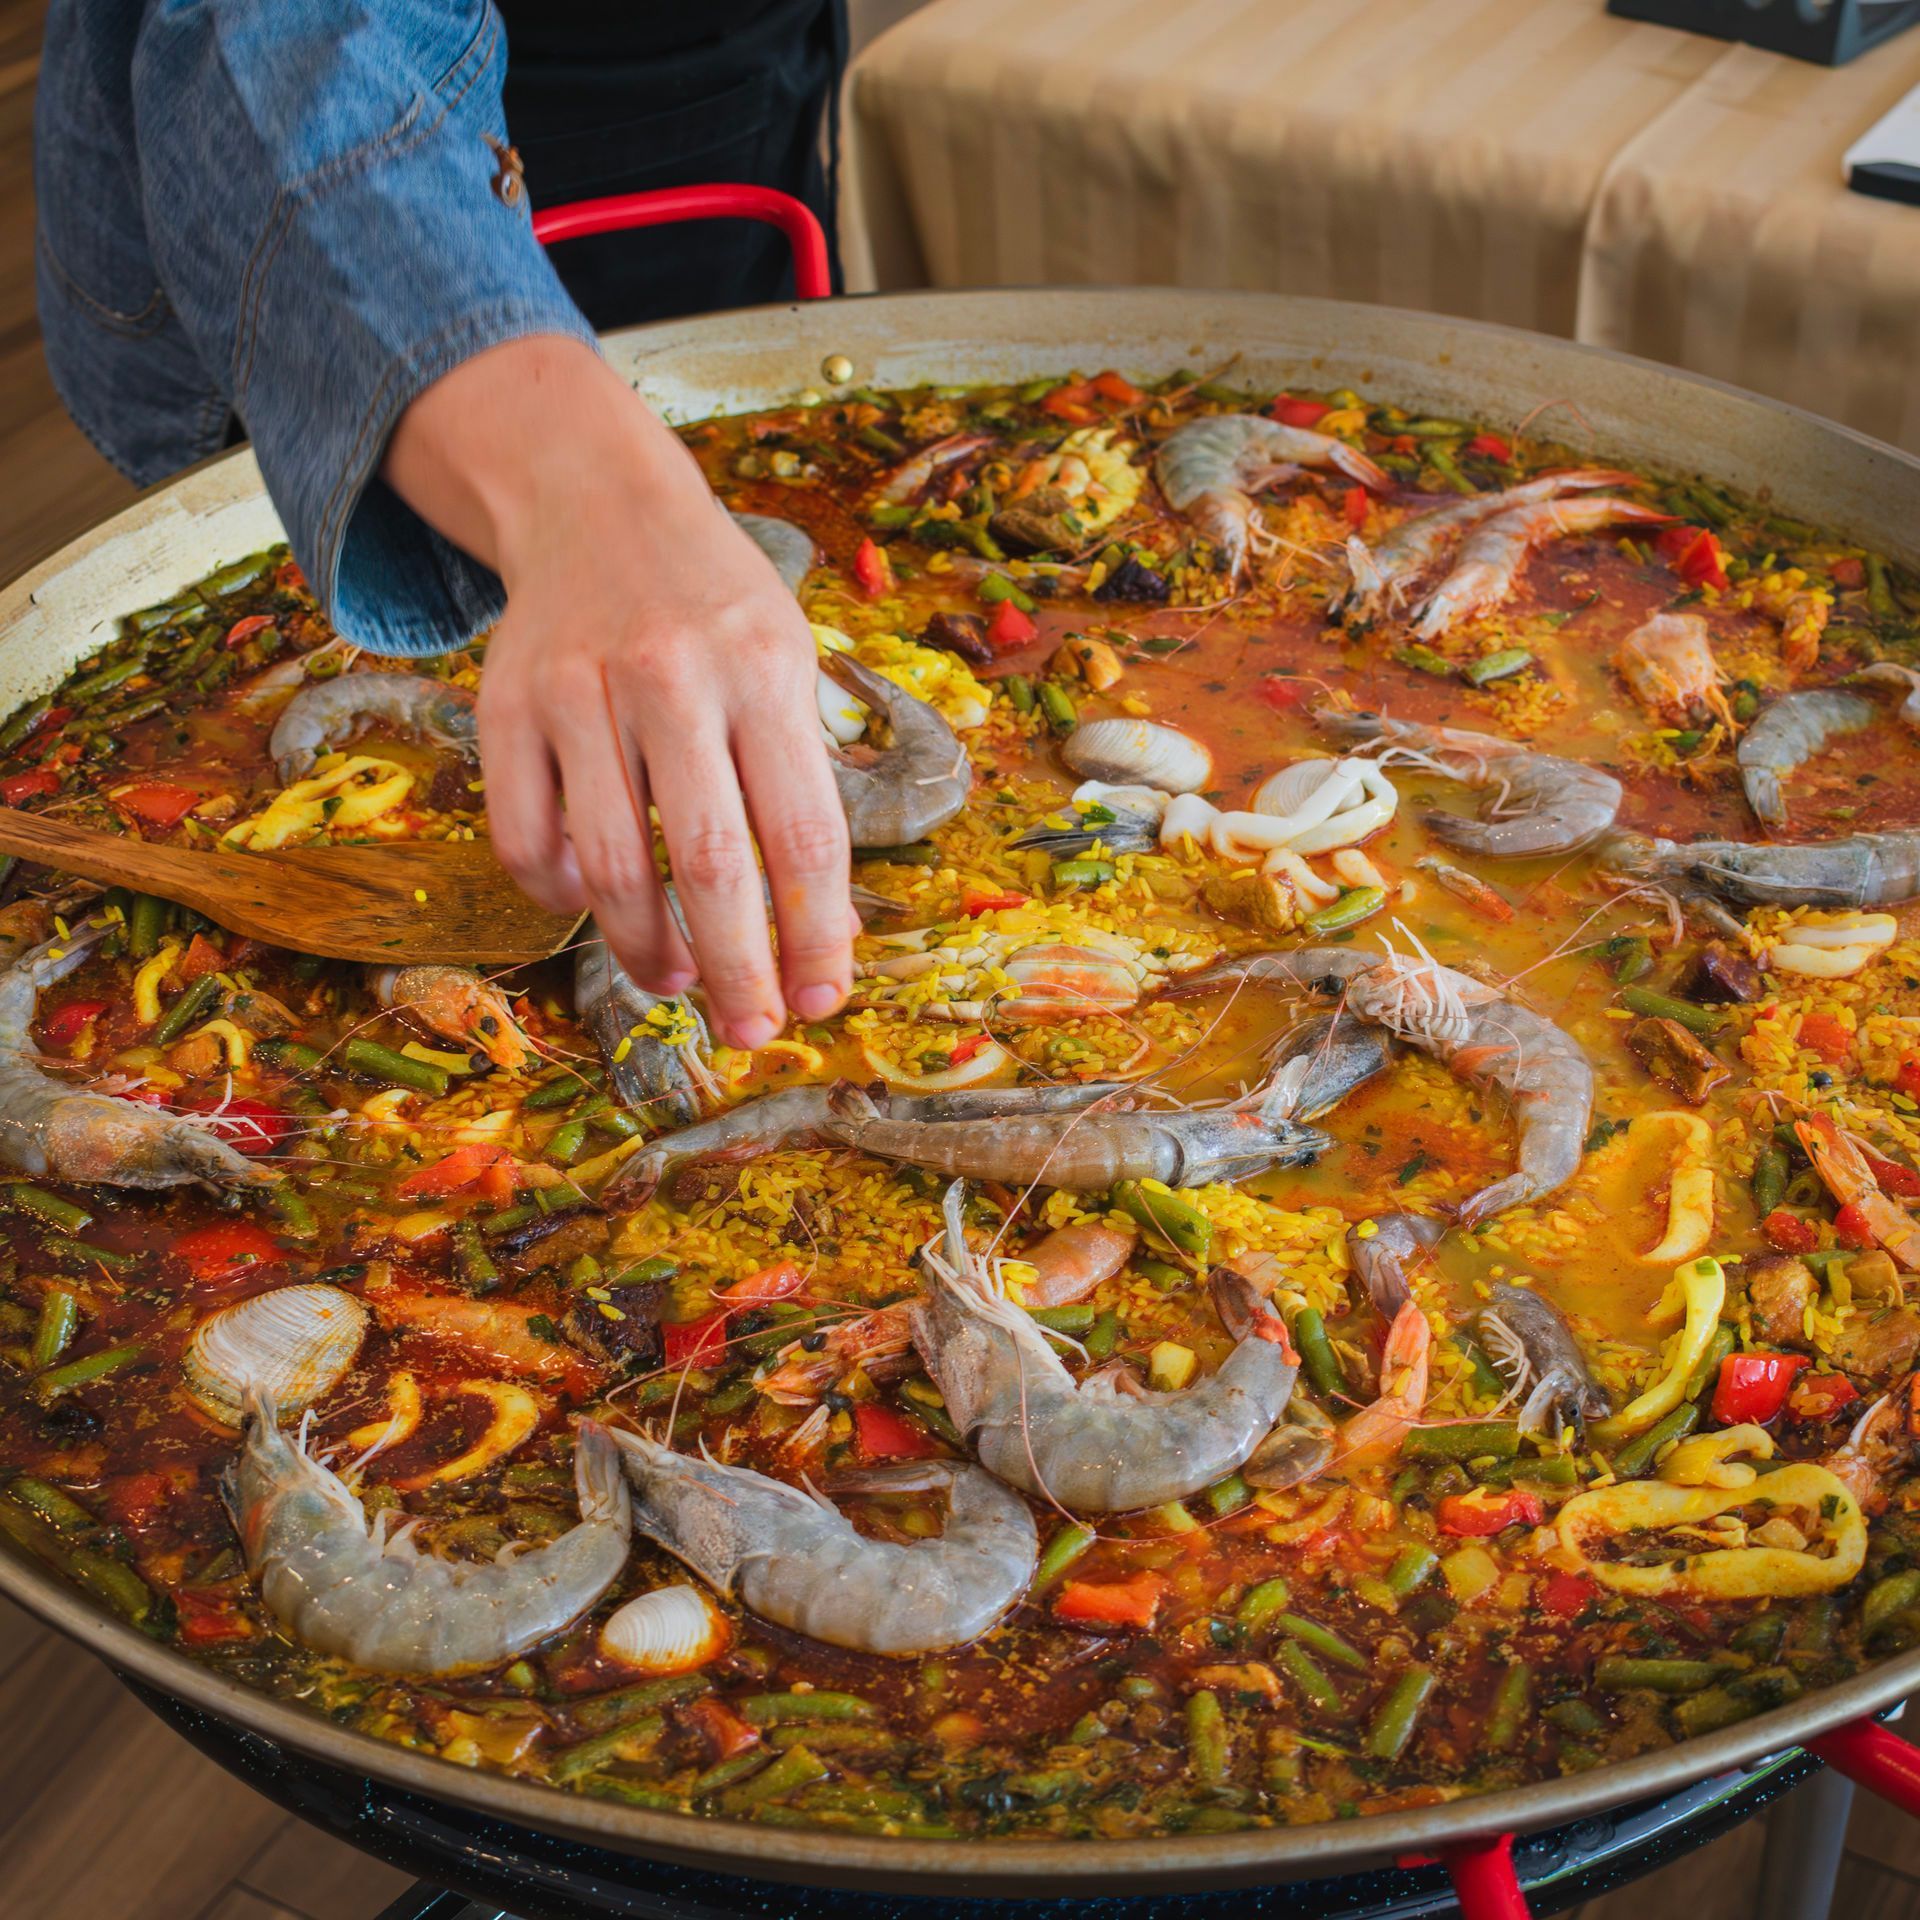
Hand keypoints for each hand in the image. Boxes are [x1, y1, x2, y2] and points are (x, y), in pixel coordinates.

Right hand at [384, 336, 851, 1046]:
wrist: (596, 503)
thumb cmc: (716, 608)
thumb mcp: (788, 664)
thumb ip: (803, 785)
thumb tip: (820, 936)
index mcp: (765, 669)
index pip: (802, 834)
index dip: (814, 934)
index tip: (820, 1000)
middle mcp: (671, 677)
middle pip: (706, 863)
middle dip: (737, 970)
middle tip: (750, 1031)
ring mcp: (578, 690)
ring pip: (608, 867)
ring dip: (648, 950)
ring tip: (678, 981)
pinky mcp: (505, 706)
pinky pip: (525, 839)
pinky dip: (561, 898)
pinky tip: (596, 908)